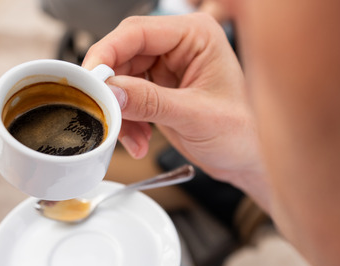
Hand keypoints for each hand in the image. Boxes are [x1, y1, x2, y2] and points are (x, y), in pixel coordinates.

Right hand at [83, 13, 270, 210]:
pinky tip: (138, 140)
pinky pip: (127, 98)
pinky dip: (126, 121)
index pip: (137, 31)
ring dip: (119, 111)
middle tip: (104, 113)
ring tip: (131, 137)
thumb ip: (152, 102)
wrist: (249, 160)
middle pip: (123, 54)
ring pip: (120, 79)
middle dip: (112, 89)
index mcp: (196, 35)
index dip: (107, 53)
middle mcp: (179, 45)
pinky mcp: (159, 90)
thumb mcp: (196, 117)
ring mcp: (168, 67)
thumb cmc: (244, 133)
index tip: (90, 79)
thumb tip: (112, 91)